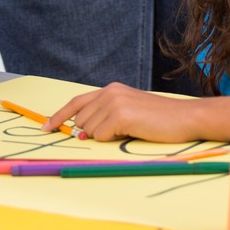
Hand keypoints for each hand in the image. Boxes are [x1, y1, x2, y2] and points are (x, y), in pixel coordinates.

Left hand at [46, 82, 223, 143]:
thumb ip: (104, 117)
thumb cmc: (158, 119)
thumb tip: (79, 133)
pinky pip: (100, 136)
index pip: (76, 102)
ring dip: (104, 137)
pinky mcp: (120, 115)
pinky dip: (111, 140)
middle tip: (116, 133)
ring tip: (128, 131)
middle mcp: (109, 91)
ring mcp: (113, 102)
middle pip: (80, 120)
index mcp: (110, 89)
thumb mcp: (129, 112)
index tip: (45, 127)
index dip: (58, 116)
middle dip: (91, 132)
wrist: (184, 117)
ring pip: (89, 130)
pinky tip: (130, 132)